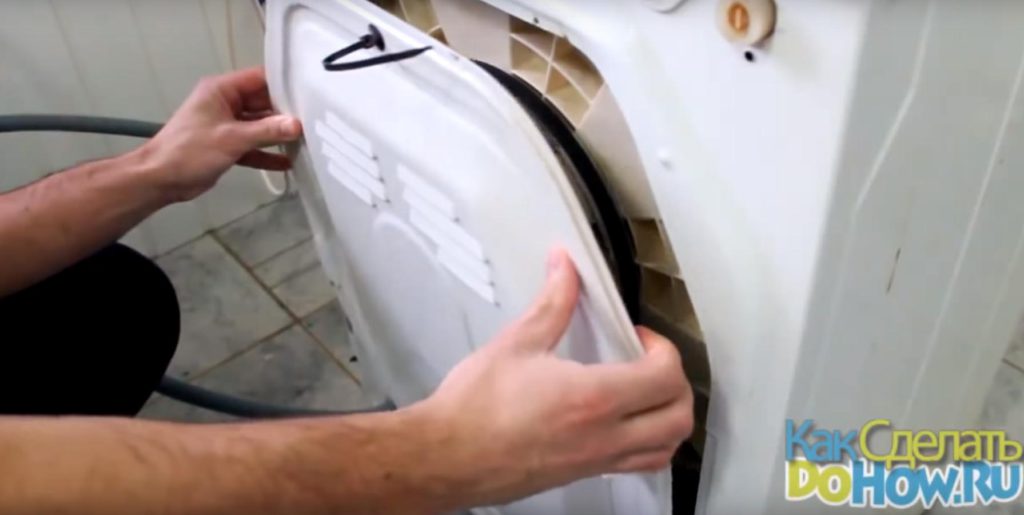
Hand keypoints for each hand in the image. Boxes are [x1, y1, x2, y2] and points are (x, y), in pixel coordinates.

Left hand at [143, 67, 302, 201]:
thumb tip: (298, 124)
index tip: (310, 92)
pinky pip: (253, 146)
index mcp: (222, 90)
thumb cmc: (190, 150)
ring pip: (260, 126)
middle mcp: (226, 103)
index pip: (259, 79)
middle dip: (286, 112)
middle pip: (263, 103)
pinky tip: (288, 162)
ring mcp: (227, 125)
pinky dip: (267, 153)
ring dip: (278, 134)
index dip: (284, 84)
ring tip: (308, 140)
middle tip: (316, 120)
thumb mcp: (231, 138)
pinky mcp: (227, 145)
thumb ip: (266, 131)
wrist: (160, 179)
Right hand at [416, 248, 693, 508]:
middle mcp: (604, 435)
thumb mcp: (515, 344)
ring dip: (670, 418)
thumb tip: (565, 269)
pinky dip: (649, 445)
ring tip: (647, 393)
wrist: (447, 457)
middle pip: (678, 416)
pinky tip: (625, 424)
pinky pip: (638, 465)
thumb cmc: (474, 410)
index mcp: (593, 397)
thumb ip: (551, 304)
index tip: (639, 335)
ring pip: (666, 448)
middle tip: (651, 361)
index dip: (663, 348)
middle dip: (676, 383)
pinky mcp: (583, 474)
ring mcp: (596, 460)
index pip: (665, 376)